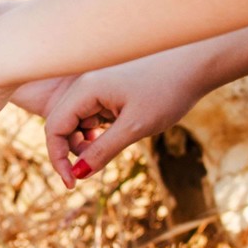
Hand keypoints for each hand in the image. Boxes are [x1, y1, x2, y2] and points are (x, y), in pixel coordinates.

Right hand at [42, 53, 208, 187]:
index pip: (53, 128)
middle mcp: (85, 84)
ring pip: (76, 121)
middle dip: (71, 151)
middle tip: (92, 170)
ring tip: (111, 148)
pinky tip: (116, 135)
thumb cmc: (166, 92)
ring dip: (85, 142)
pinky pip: (91, 114)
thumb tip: (78, 175)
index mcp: (85, 90)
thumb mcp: (135, 128)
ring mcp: (95, 85)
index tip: (71, 183)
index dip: (57, 158)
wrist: (194, 64)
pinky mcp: (107, 89)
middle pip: (61, 124)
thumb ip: (103, 151)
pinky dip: (97, 130)